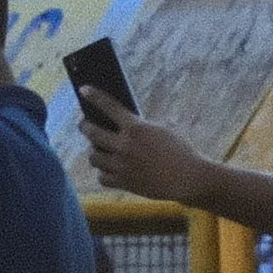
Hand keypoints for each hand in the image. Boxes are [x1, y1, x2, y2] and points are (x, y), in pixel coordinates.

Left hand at [78, 87, 208, 201]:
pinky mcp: (125, 183)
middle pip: (92, 133)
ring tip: (98, 150)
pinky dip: (104, 173)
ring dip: (94, 152)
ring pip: (94, 158)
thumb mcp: (160, 132)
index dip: (94, 96)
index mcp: (136, 128)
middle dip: (85, 127)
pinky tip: (108, 170)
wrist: (189, 179)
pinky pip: (102, 178)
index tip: (83, 89)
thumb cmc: (179, 151)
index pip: (109, 106)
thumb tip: (116, 127)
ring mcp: (123, 166)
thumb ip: (138, 128)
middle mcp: (125, 146)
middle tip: (85, 125)